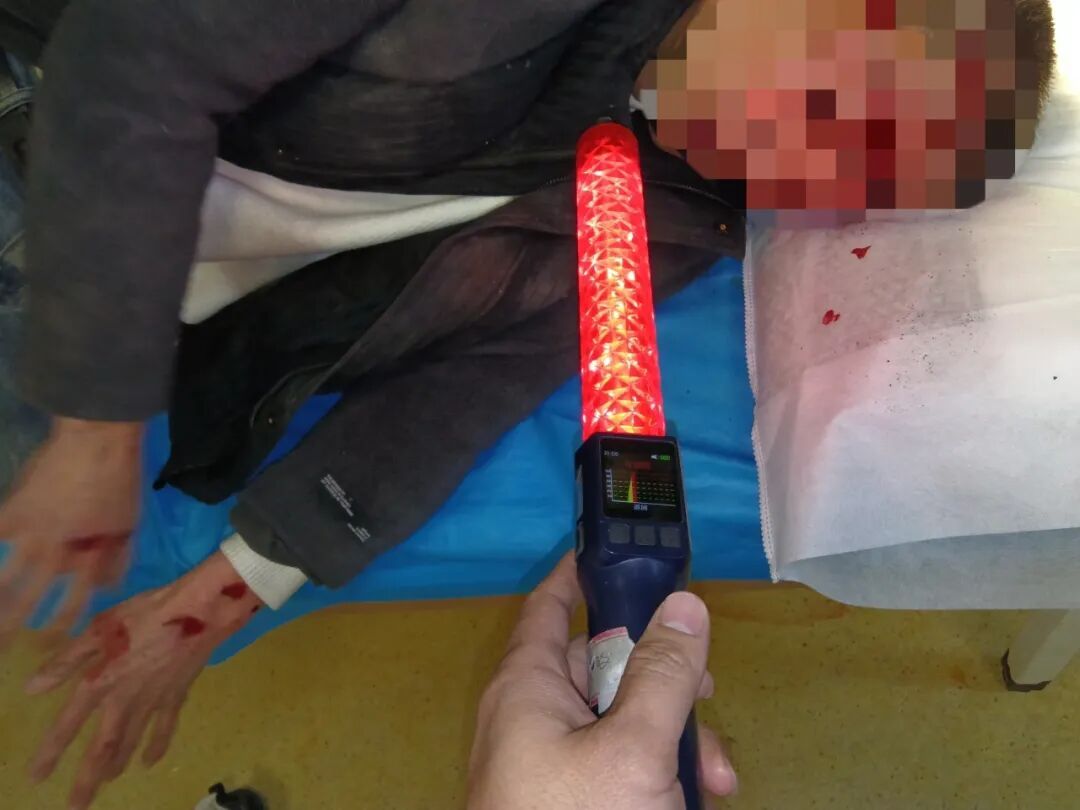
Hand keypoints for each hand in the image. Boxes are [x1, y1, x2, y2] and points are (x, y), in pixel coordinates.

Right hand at [0, 417, 142, 646]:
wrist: (98, 439)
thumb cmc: (121, 480)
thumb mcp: (130, 523)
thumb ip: (118, 557)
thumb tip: (106, 586)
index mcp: (88, 555)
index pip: (72, 601)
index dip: (60, 623)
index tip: (48, 642)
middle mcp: (55, 551)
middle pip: (29, 598)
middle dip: (12, 627)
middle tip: (2, 648)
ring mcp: (29, 531)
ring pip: (3, 576)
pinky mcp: (13, 508)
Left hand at [24, 550, 262, 809]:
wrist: (200, 612)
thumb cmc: (147, 613)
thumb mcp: (101, 628)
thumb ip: (67, 659)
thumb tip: (32, 688)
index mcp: (100, 682)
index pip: (68, 725)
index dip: (51, 751)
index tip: (37, 777)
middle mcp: (125, 701)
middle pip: (103, 748)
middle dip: (88, 778)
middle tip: (76, 804)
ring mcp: (153, 701)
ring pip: (132, 742)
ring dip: (116, 765)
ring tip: (105, 782)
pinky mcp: (177, 695)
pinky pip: (165, 727)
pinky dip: (157, 745)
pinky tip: (150, 762)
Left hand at [468, 555, 736, 809]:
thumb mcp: (634, 748)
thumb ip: (663, 675)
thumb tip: (686, 603)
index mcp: (529, 686)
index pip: (552, 605)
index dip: (584, 573)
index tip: (626, 552)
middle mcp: (535, 717)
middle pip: (605, 666)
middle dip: (665, 681)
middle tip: (707, 698)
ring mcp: (552, 765)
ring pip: (623, 722)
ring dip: (675, 740)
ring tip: (716, 779)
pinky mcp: (571, 801)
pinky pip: (618, 766)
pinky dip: (657, 774)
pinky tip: (695, 800)